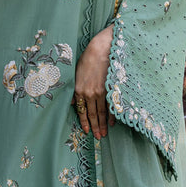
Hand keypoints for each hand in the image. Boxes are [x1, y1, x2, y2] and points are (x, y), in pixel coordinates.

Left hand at [74, 25, 113, 139]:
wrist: (102, 49)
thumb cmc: (88, 59)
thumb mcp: (76, 73)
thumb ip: (74, 90)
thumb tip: (72, 102)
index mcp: (79, 90)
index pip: (81, 111)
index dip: (85, 122)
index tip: (87, 131)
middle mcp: (89, 94)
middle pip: (93, 114)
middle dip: (95, 127)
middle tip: (98, 137)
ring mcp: (101, 92)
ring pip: (102, 112)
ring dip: (103, 124)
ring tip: (105, 133)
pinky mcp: (110, 89)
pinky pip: (111, 105)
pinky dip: (112, 115)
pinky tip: (113, 122)